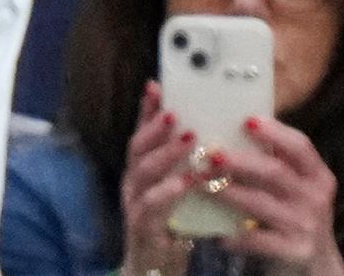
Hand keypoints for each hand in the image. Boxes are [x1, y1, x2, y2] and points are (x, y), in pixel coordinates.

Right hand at [120, 85, 204, 275]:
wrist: (156, 268)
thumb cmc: (173, 227)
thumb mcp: (178, 193)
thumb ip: (187, 167)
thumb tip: (211, 138)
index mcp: (141, 171)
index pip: (140, 133)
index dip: (145, 109)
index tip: (156, 85)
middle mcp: (132, 182)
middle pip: (136, 146)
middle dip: (155, 126)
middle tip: (176, 111)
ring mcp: (133, 202)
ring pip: (142, 170)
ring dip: (165, 152)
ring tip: (188, 138)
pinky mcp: (142, 225)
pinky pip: (152, 203)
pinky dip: (169, 189)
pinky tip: (187, 180)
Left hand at [215, 115, 343, 275]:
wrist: (316, 263)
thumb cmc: (293, 211)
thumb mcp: (295, 185)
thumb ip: (273, 159)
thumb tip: (227, 122)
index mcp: (317, 175)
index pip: (301, 146)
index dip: (275, 132)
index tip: (246, 120)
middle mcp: (315, 198)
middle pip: (274, 172)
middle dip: (238, 161)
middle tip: (208, 153)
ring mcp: (305, 226)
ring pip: (259, 203)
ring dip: (226, 191)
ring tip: (199, 182)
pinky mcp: (294, 250)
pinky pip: (255, 239)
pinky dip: (232, 234)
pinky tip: (214, 231)